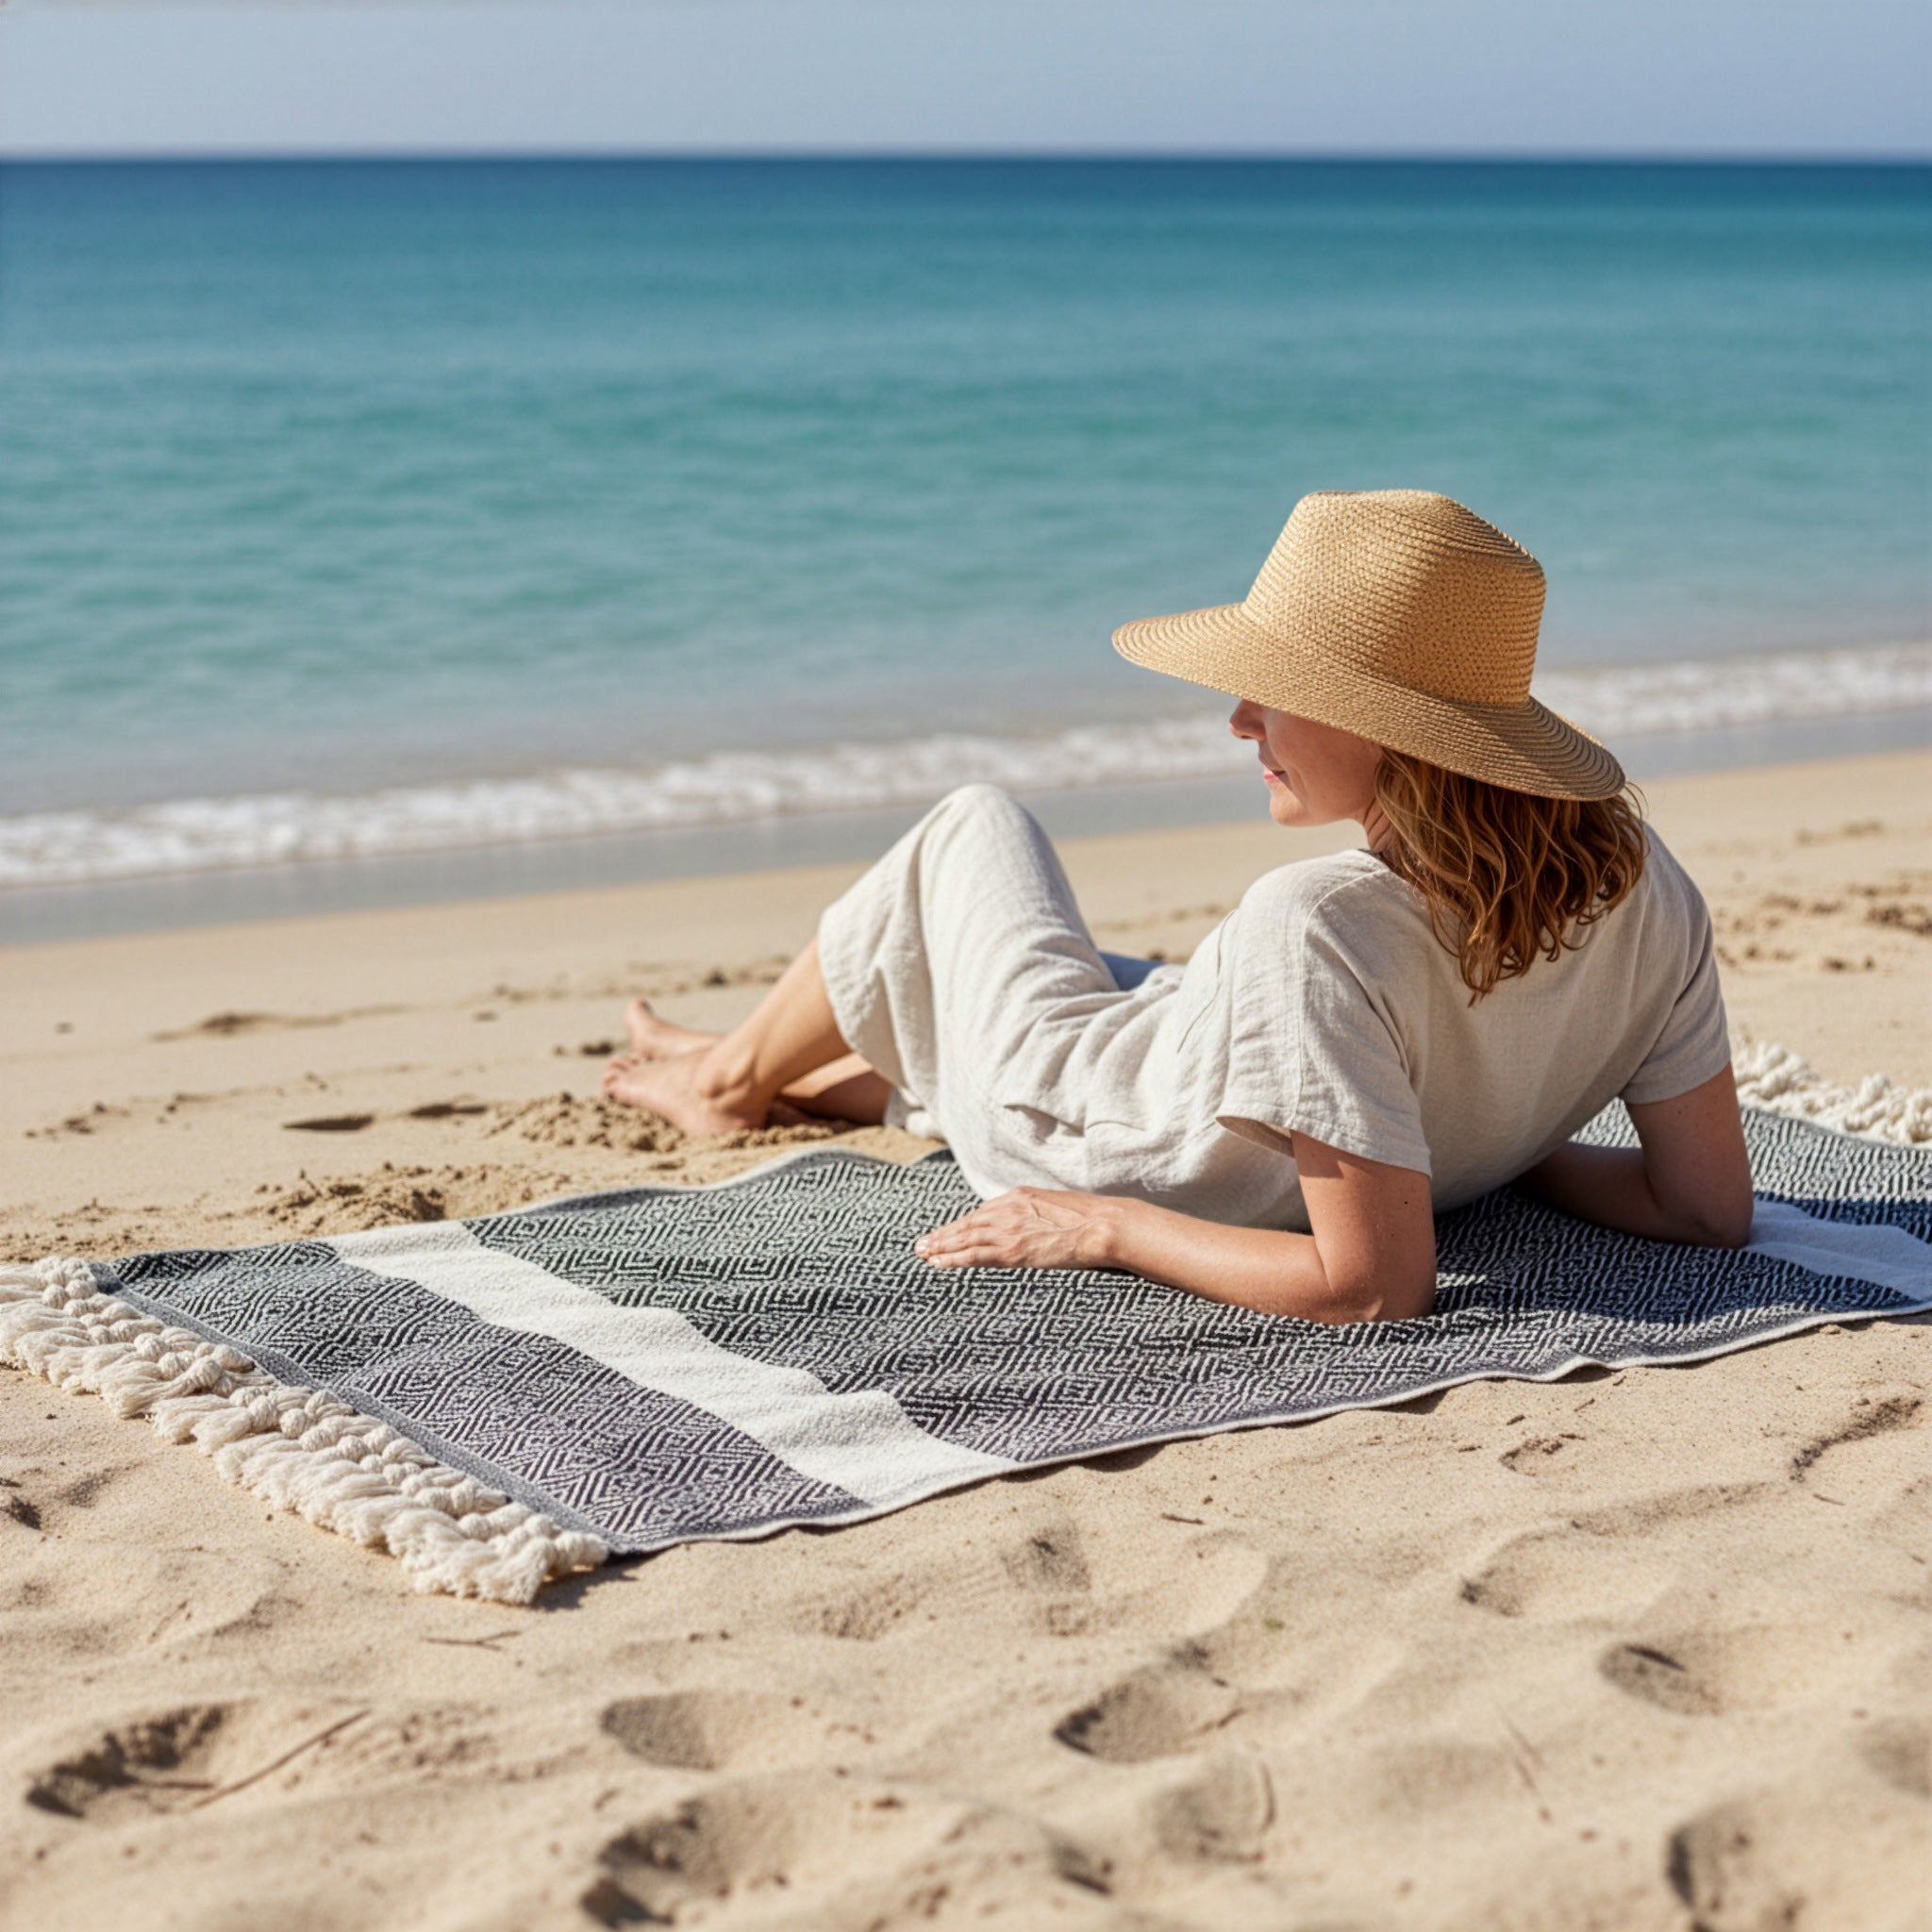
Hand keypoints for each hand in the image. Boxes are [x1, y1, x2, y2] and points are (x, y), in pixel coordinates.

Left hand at [915, 1187, 1125, 1272]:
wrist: (1102, 1225)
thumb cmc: (1091, 1220)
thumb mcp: (1058, 1208)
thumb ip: (1038, 1214)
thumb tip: (1037, 1226)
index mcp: (1020, 1196)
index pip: (983, 1212)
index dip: (963, 1224)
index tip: (949, 1231)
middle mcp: (1008, 1209)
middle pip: (967, 1223)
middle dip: (943, 1233)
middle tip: (923, 1243)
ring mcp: (1008, 1229)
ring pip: (964, 1237)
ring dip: (940, 1246)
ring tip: (923, 1253)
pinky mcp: (1011, 1250)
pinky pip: (972, 1255)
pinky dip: (952, 1258)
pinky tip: (938, 1262)